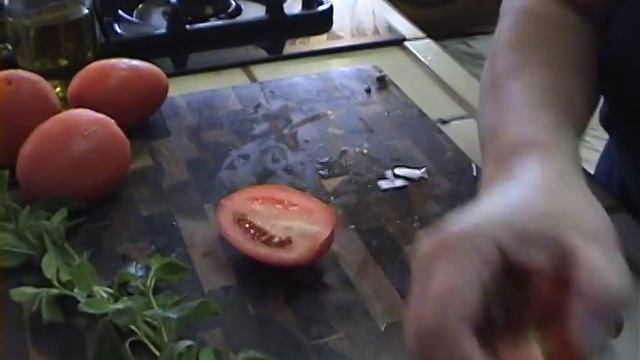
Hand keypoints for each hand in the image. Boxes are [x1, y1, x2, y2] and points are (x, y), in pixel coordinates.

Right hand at [406, 158, 632, 359]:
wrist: (527, 173)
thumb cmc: (558, 209)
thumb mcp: (598, 250)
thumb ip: (597, 298)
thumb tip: (573, 351)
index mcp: (461, 250)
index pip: (440, 326)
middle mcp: (430, 261)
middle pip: (423, 339)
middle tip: (518, 358)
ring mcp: (423, 270)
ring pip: (425, 337)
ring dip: (465, 354)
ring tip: (515, 347)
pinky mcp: (429, 282)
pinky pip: (436, 328)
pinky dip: (465, 345)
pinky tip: (503, 336)